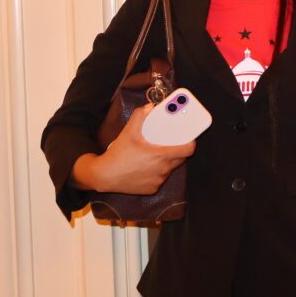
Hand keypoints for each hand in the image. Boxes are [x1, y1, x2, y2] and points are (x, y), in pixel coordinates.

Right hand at [71, 103, 195, 192]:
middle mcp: (162, 170)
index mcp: (161, 155)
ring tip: (155, 155)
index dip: (191, 143)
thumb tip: (150, 107)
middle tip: (170, 144)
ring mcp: (158, 181)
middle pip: (180, 159)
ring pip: (169, 169)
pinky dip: (157, 173)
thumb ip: (140, 116)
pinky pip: (160, 179)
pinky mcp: (152, 189)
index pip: (188, 150)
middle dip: (177, 151)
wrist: (104, 175)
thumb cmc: (118, 154)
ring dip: (167, 162)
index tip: (190, 138)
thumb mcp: (129, 131)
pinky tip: (147, 167)